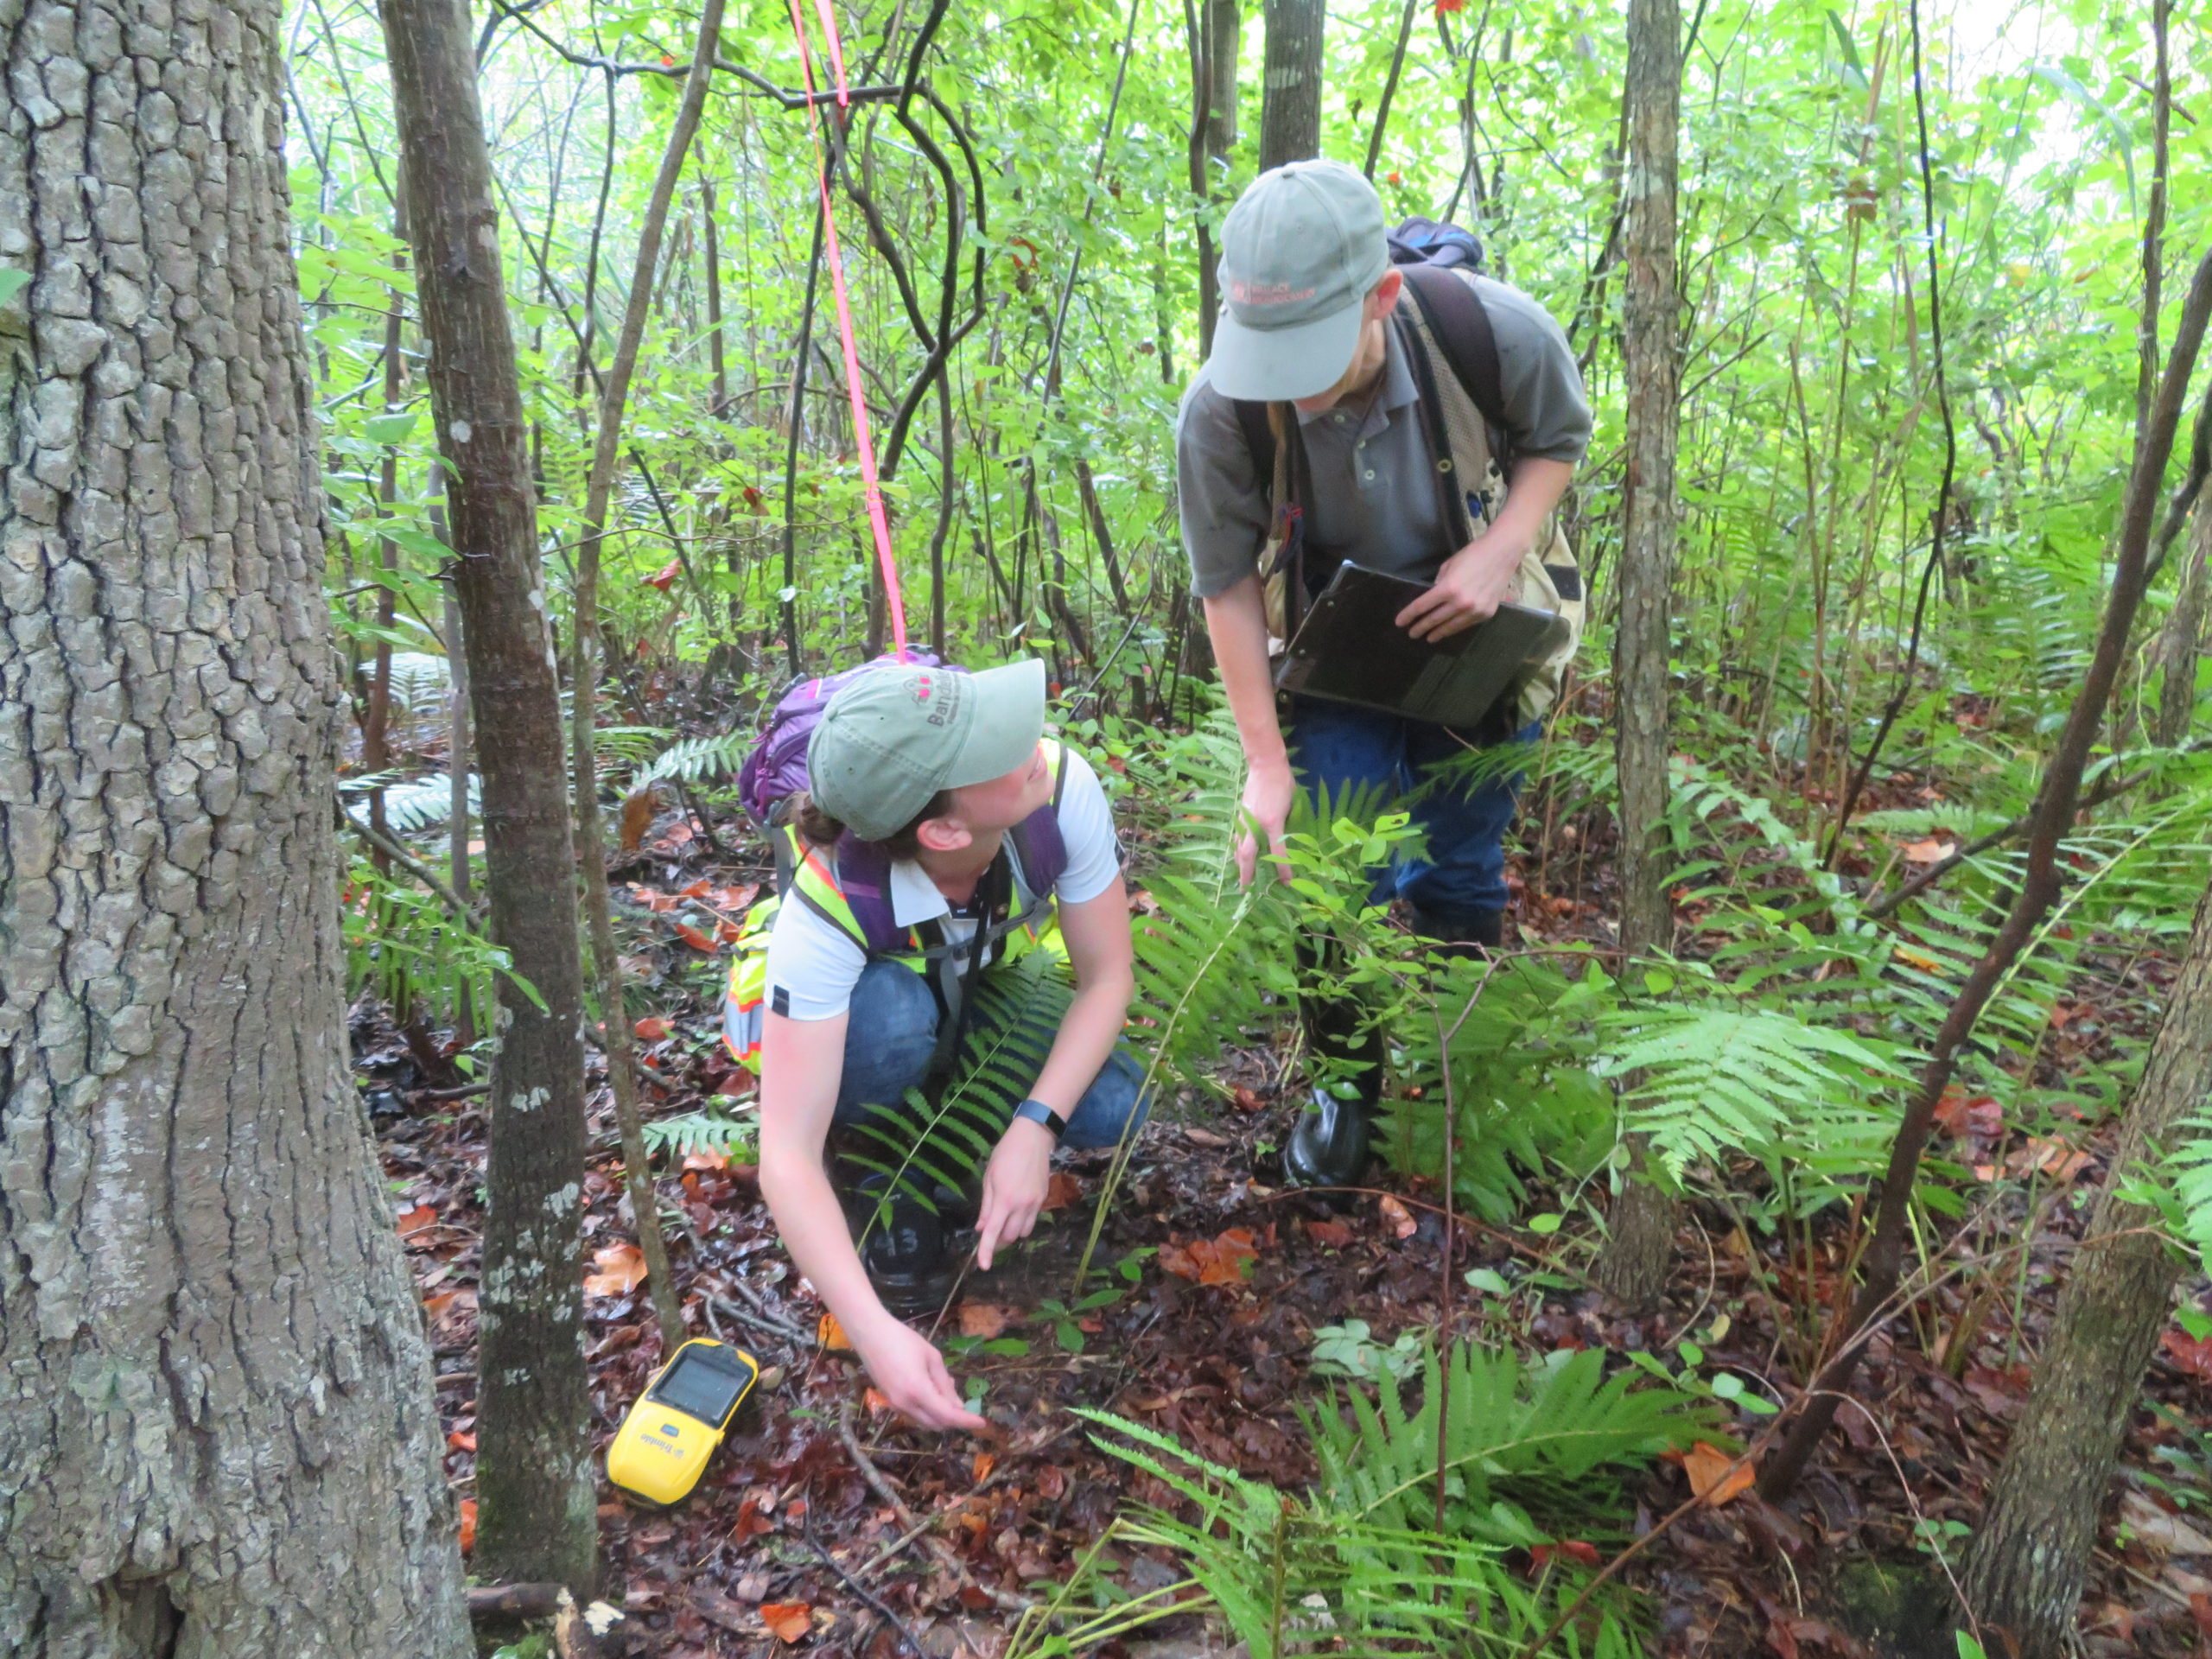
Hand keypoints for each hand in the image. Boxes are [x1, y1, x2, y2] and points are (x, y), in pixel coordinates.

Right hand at [853, 1314, 987, 1430]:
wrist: (870, 1334)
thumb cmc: (903, 1340)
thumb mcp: (932, 1357)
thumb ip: (945, 1384)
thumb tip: (958, 1406)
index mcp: (918, 1391)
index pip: (948, 1415)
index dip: (966, 1421)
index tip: (982, 1423)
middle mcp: (905, 1404)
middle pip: (936, 1424)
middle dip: (954, 1419)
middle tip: (965, 1404)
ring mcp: (895, 1405)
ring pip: (924, 1422)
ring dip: (940, 1415)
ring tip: (946, 1391)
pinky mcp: (889, 1402)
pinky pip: (913, 1415)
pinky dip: (927, 1411)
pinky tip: (931, 1391)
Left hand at [975, 1117, 1053, 1270]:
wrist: (1033, 1138)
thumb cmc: (1005, 1154)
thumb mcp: (989, 1178)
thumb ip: (985, 1206)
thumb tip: (981, 1228)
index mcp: (1004, 1199)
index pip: (993, 1232)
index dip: (987, 1251)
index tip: (983, 1265)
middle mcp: (1021, 1205)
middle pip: (1009, 1237)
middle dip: (998, 1239)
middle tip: (989, 1231)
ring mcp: (1035, 1204)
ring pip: (1023, 1232)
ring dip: (1011, 1232)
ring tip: (1004, 1220)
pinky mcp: (1043, 1200)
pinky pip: (1032, 1221)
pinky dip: (1022, 1223)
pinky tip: (1016, 1211)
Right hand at [1234, 762, 1295, 886]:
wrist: (1264, 764)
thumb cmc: (1283, 782)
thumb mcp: (1292, 804)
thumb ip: (1287, 823)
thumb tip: (1287, 840)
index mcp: (1272, 822)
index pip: (1278, 852)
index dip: (1283, 869)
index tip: (1286, 883)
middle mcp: (1255, 824)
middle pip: (1247, 856)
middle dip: (1246, 874)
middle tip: (1245, 890)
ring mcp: (1245, 819)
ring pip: (1238, 847)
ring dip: (1240, 863)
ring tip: (1242, 877)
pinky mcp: (1240, 815)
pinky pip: (1237, 837)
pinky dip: (1238, 849)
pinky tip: (1240, 856)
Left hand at [1395, 529, 1526, 642]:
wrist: (1502, 554)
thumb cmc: (1473, 555)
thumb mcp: (1449, 566)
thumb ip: (1439, 583)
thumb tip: (1433, 598)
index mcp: (1448, 588)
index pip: (1422, 606)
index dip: (1409, 615)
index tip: (1399, 623)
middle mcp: (1461, 602)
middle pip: (1434, 619)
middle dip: (1421, 627)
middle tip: (1412, 634)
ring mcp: (1475, 610)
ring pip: (1450, 626)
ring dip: (1437, 633)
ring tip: (1429, 637)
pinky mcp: (1486, 613)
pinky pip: (1466, 624)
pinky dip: (1455, 628)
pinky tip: (1448, 630)